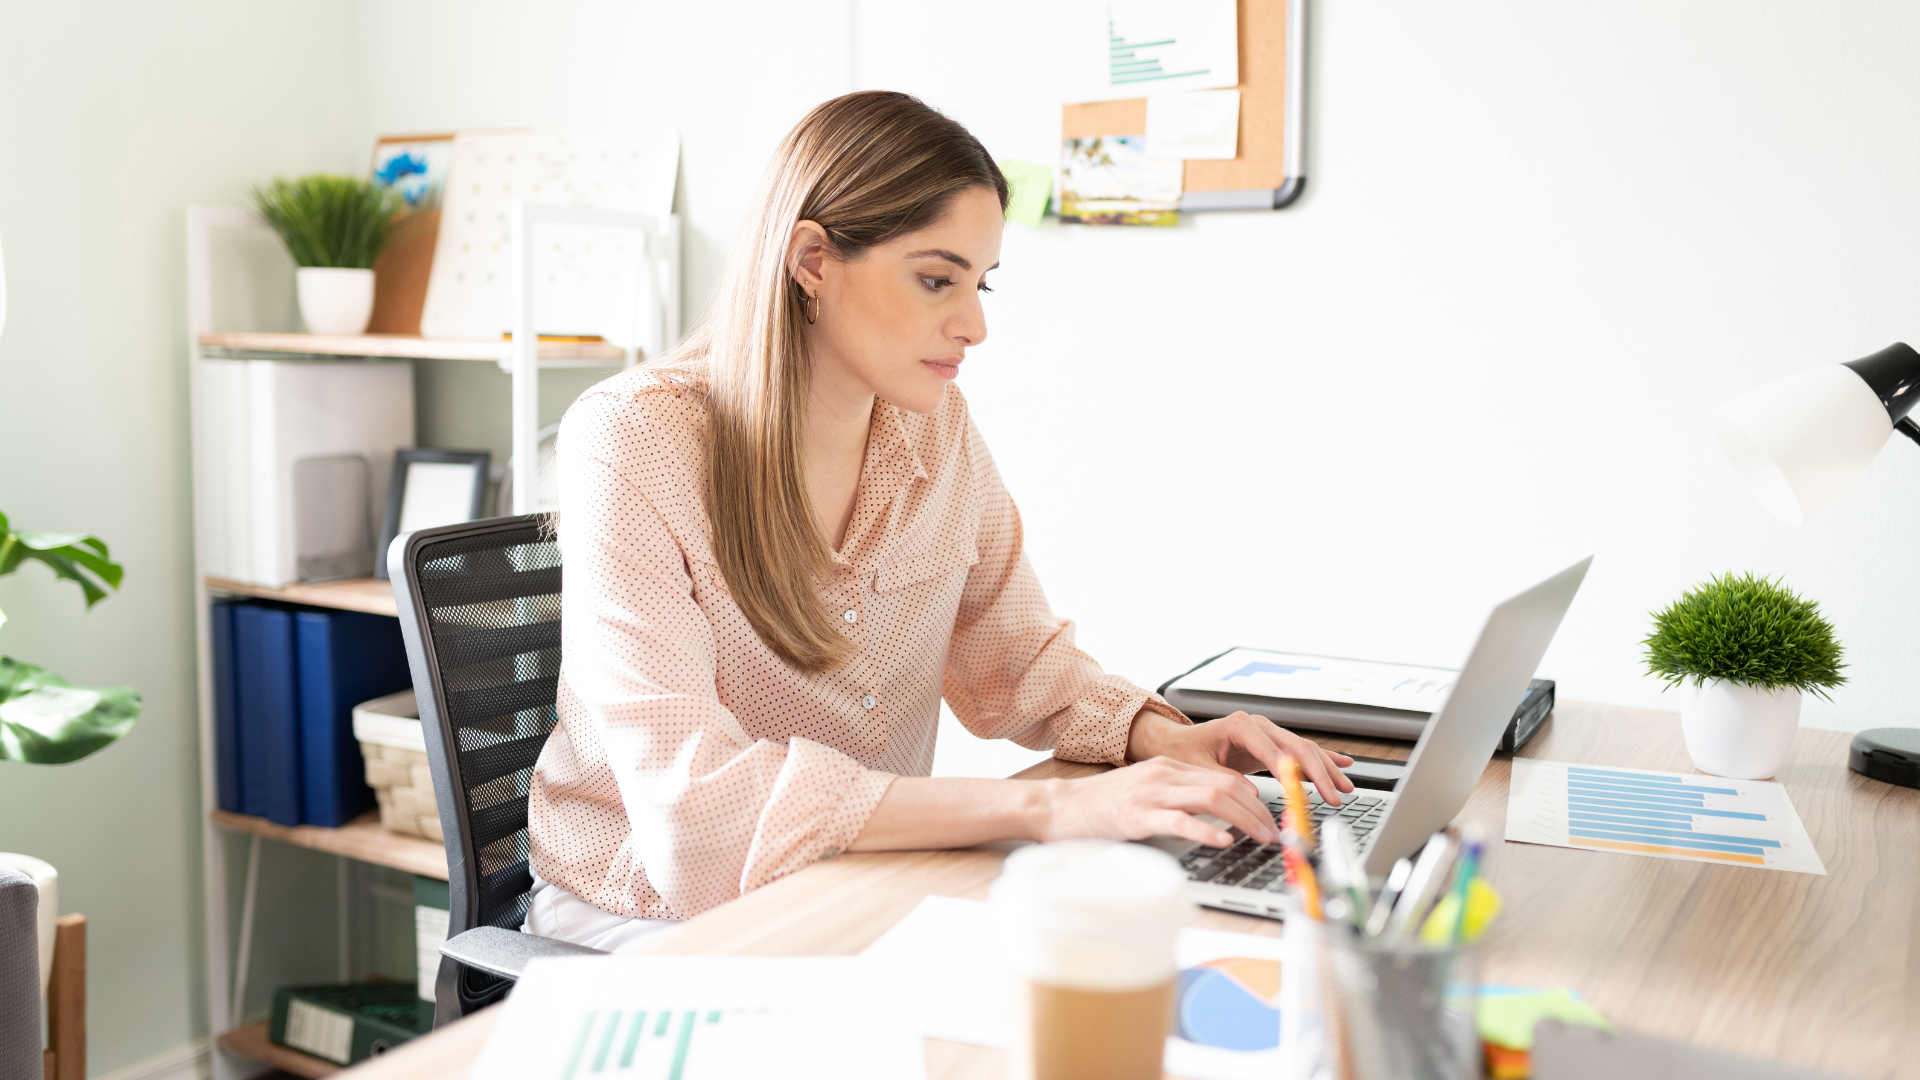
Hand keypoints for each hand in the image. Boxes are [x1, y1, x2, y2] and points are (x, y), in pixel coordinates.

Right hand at [1037, 757, 1281, 848]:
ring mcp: (1151, 794)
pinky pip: (1179, 821)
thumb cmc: (1100, 805)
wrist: (1057, 806)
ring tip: (1262, 836)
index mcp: (1169, 768)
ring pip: (1212, 798)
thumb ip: (1178, 797)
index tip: (1273, 817)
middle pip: (1227, 785)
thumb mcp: (1146, 791)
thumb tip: (1218, 816)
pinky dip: (1205, 830)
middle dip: (1260, 810)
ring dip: (1245, 819)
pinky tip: (1223, 840)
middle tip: (1277, 832)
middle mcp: (1164, 775)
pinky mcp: (1136, 816)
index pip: (1225, 777)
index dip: (1257, 797)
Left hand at [1127, 710, 1355, 805]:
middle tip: (1335, 795)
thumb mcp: (1198, 768)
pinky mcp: (1271, 744)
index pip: (1273, 750)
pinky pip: (1301, 752)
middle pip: (1297, 748)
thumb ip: (1224, 779)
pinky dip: (1323, 758)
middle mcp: (1258, 725)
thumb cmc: (1185, 753)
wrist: (1177, 742)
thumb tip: (1250, 794)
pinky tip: (1343, 763)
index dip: (1291, 772)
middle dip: (1320, 773)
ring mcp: (1267, 733)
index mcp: (1240, 725)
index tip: (1305, 792)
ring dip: (1327, 769)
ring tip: (1345, 788)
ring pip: (1304, 750)